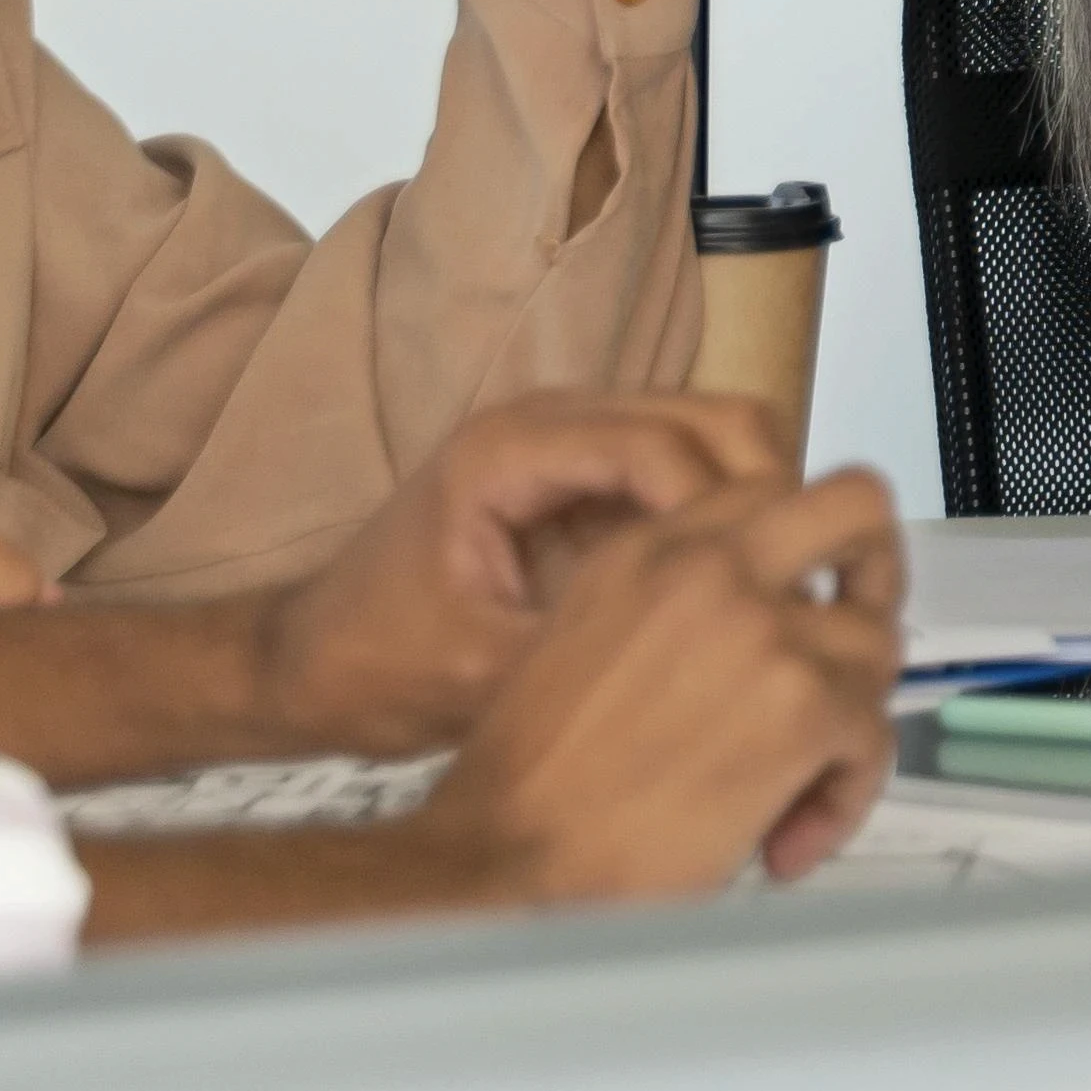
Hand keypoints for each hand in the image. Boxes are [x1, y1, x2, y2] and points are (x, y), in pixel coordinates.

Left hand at [250, 394, 793, 758]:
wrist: (298, 669)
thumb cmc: (366, 668)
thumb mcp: (482, 673)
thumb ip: (592, 647)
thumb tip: (713, 655)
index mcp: (512, 451)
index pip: (667, 448)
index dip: (731, 517)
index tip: (762, 590)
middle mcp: (551, 421)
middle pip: (714, 417)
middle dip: (767, 498)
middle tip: (792, 586)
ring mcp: (572, 443)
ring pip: (717, 435)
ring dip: (756, 503)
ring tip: (773, 589)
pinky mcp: (586, 477)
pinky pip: (689, 472)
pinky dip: (726, 516)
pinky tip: (733, 586)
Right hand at [400, 470, 905, 903]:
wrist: (499, 864)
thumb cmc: (531, 784)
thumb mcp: (583, 640)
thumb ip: (674, 608)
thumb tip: (772, 619)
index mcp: (652, 548)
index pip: (772, 493)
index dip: (806, 553)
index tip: (801, 613)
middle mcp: (714, 569)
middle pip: (858, 506)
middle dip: (877, 572)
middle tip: (853, 652)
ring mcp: (765, 631)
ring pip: (877, 645)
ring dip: (850, 728)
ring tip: (792, 797)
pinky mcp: (802, 704)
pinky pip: (873, 736)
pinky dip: (844, 798)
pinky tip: (782, 845)